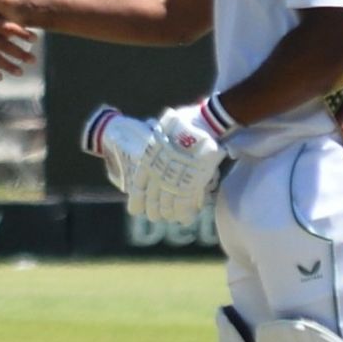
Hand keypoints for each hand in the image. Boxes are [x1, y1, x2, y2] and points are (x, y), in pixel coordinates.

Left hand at [127, 102, 226, 223]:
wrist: (205, 124)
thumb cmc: (186, 123)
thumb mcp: (164, 131)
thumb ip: (158, 142)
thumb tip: (155, 136)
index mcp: (148, 161)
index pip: (137, 190)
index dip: (137, 202)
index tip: (137, 210)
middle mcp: (158, 175)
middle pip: (152, 203)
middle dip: (154, 212)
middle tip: (156, 216)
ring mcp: (174, 182)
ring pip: (167, 208)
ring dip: (170, 215)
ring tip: (172, 217)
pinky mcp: (191, 186)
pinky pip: (184, 207)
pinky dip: (185, 215)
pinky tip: (186, 218)